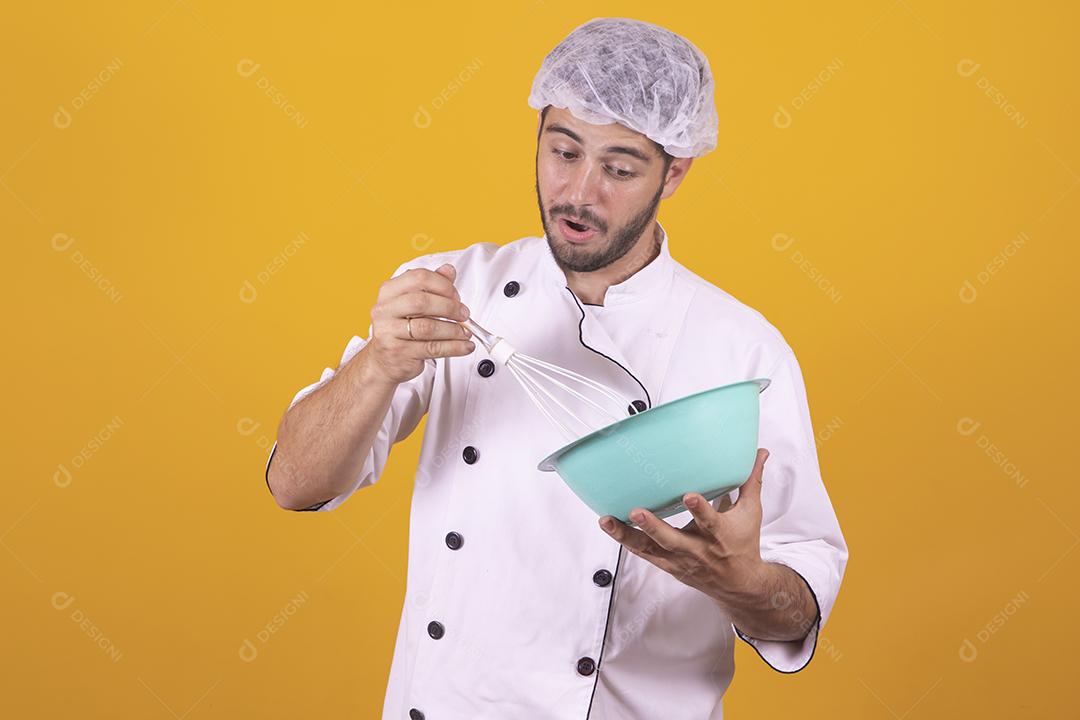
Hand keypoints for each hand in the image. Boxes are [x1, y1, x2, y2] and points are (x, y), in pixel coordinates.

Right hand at [367, 263, 474, 383]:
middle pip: (421, 301)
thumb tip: (449, 270)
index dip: (443, 285)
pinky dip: (454, 347)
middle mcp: (385, 310)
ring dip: (453, 329)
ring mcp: (389, 332)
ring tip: (466, 332)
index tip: (456, 296)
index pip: (418, 278)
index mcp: (389, 291)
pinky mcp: (399, 352)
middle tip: (464, 314)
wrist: (384, 361)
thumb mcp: (413, 304)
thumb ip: (432, 286)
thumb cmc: (401, 329)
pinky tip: (465, 346)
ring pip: (427, 327)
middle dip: (449, 307)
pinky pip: (432, 348)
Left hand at [599, 448, 769, 600]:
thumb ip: (750, 481)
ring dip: (626, 535)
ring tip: (607, 520)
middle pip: (672, 540)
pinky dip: (625, 541)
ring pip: (650, 549)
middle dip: (654, 527)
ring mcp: (679, 560)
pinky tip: (610, 526)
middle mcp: (698, 550)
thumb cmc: (743, 544)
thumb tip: (760, 452)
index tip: (689, 496)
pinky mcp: (667, 565)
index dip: (700, 510)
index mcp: (719, 535)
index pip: (710, 521)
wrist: (738, 585)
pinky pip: (643, 553)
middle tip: (637, 512)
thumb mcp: (750, 513)